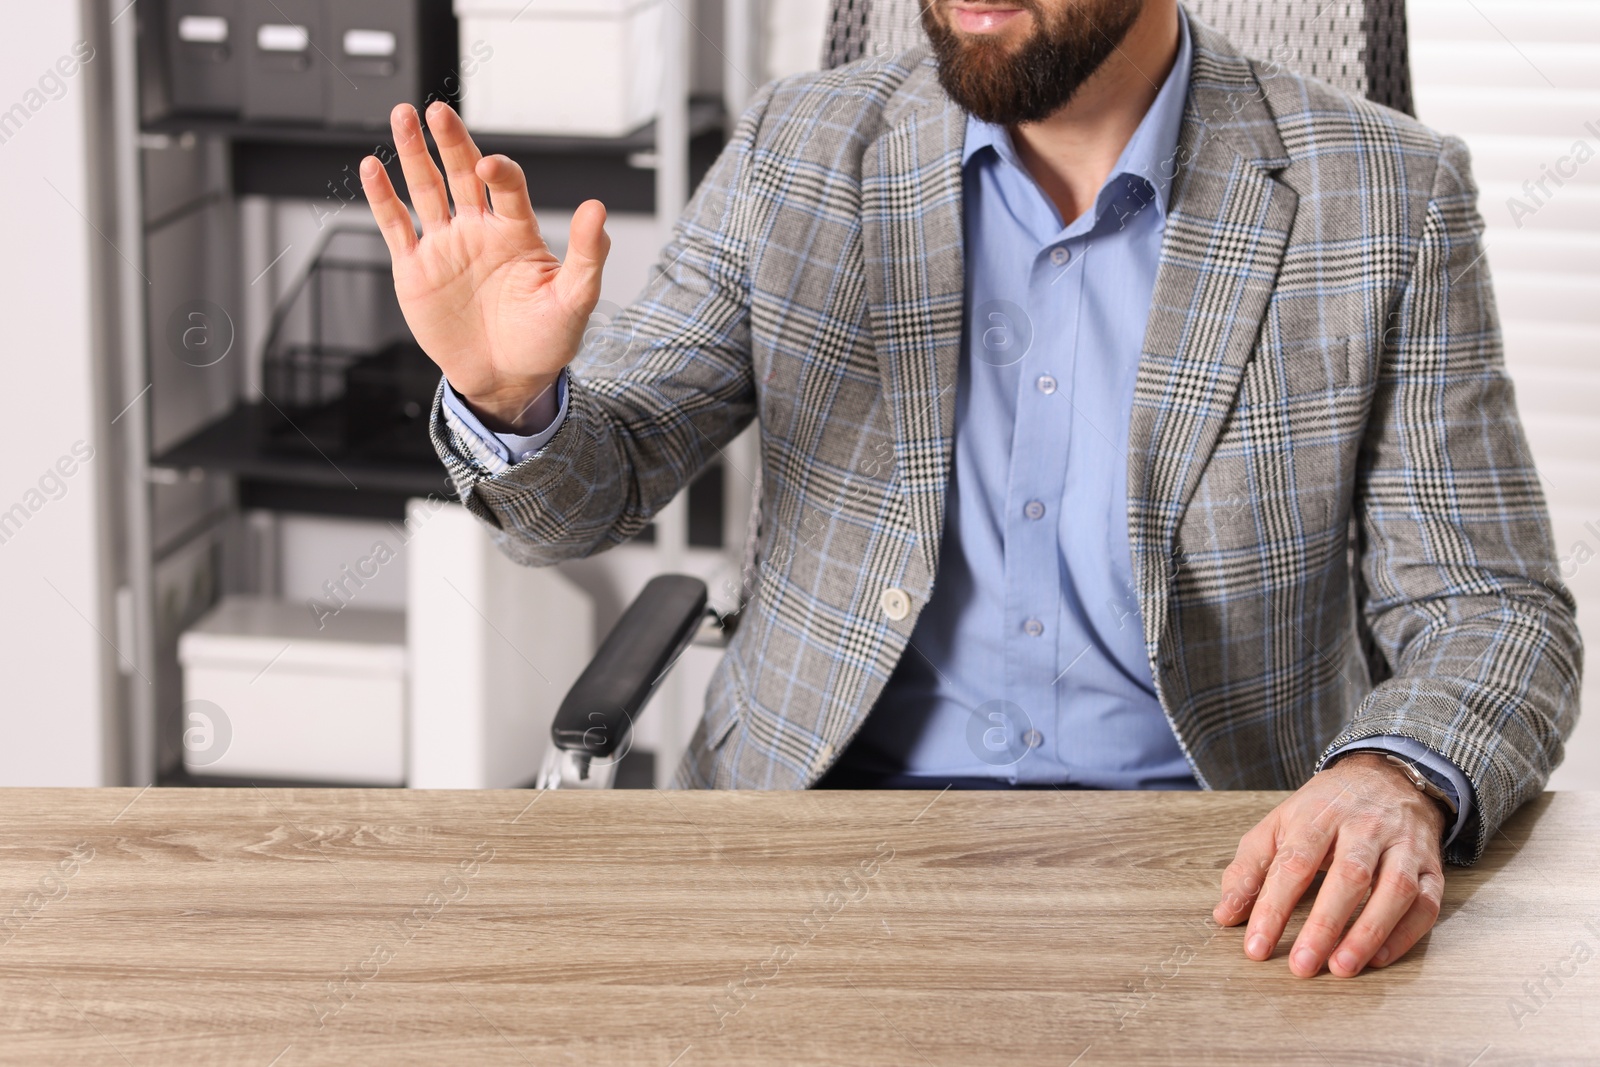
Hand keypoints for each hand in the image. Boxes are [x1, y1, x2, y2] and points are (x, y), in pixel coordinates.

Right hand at [359, 101, 610, 432]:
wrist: (507, 379)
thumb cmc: (546, 340)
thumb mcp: (574, 300)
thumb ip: (586, 255)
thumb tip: (597, 209)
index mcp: (516, 232)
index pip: (505, 185)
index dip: (498, 170)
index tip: (489, 165)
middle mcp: (479, 230)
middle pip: (461, 173)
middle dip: (450, 142)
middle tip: (438, 110)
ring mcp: (445, 246)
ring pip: (425, 189)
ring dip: (412, 154)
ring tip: (403, 116)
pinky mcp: (415, 269)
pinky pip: (395, 226)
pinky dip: (382, 198)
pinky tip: (371, 168)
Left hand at [1213, 752, 1447, 977]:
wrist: (1387, 776)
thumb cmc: (1324, 810)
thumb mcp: (1278, 825)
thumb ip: (1249, 868)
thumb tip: (1225, 914)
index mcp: (1317, 815)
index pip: (1293, 863)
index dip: (1273, 907)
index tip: (1256, 947)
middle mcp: (1364, 827)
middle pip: (1348, 875)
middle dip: (1324, 924)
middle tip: (1302, 966)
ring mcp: (1402, 845)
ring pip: (1394, 889)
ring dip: (1369, 932)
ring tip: (1341, 968)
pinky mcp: (1431, 865)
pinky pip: (1426, 902)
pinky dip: (1405, 933)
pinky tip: (1378, 958)